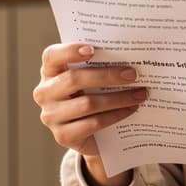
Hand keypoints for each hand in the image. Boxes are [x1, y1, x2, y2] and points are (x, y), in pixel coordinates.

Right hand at [33, 42, 147, 185]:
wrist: (91, 133)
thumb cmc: (92, 94)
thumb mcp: (92, 78)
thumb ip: (100, 64)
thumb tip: (130, 56)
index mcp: (50, 71)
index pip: (52, 56)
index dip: (69, 51)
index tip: (93, 49)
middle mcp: (45, 93)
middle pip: (74, 80)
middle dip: (107, 75)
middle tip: (133, 74)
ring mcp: (51, 116)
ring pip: (87, 104)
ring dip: (118, 98)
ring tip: (140, 94)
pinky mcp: (63, 136)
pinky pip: (94, 123)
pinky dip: (116, 115)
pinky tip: (131, 110)